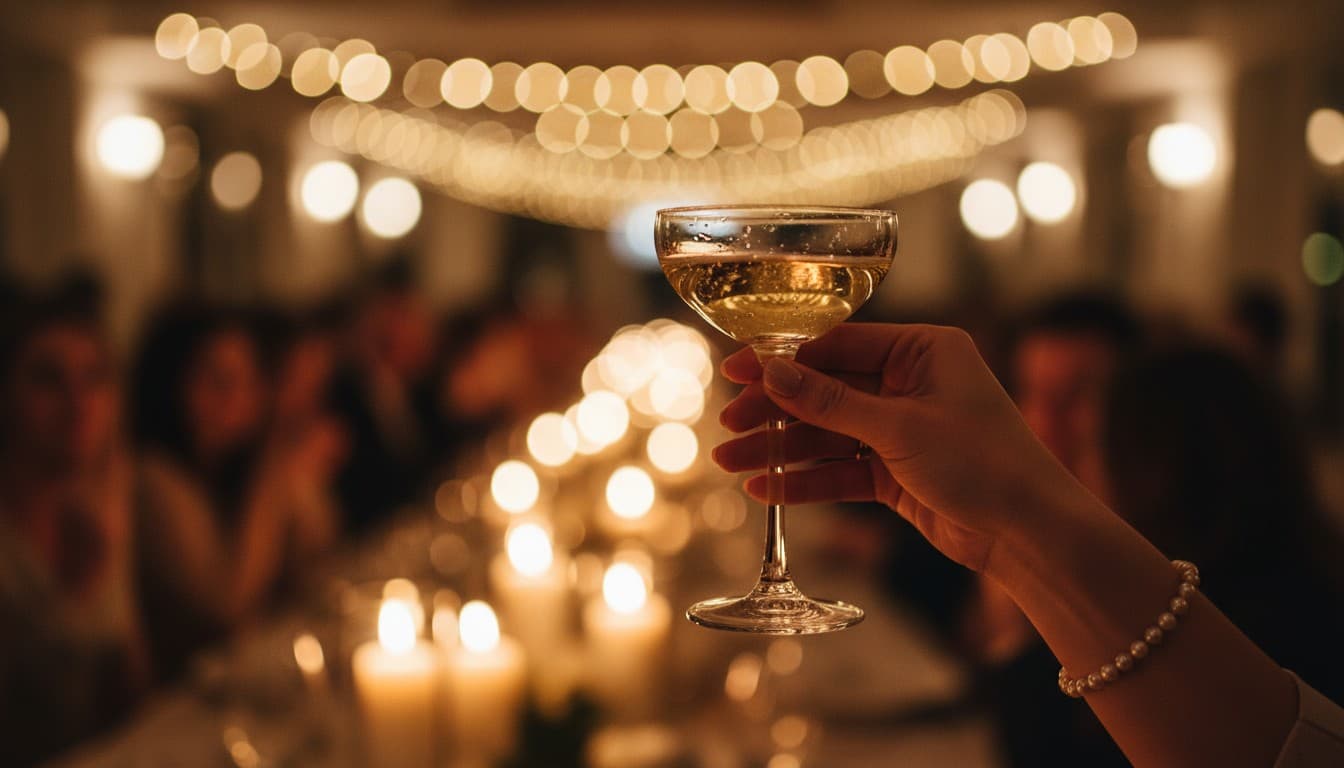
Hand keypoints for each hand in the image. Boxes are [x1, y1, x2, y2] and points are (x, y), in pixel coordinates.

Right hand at [713, 323, 1076, 571]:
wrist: (1029, 533)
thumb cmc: (983, 463)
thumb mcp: (898, 427)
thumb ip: (829, 401)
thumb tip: (770, 373)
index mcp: (923, 349)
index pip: (837, 344)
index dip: (782, 359)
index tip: (735, 370)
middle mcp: (912, 382)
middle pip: (826, 389)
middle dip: (776, 411)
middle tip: (729, 425)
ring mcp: (904, 428)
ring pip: (828, 434)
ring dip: (782, 450)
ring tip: (731, 464)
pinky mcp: (898, 472)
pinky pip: (841, 470)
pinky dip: (807, 480)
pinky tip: (767, 489)